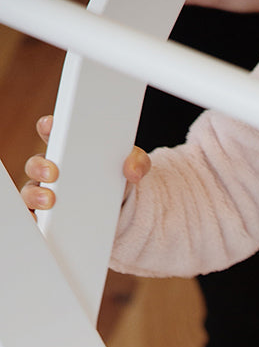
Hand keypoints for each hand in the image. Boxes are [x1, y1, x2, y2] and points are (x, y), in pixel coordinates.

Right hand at [20, 115, 151, 214]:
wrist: (122, 210)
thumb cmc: (119, 179)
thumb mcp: (133, 166)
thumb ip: (137, 162)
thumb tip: (133, 171)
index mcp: (69, 151)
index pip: (53, 134)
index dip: (49, 127)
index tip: (51, 126)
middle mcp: (53, 170)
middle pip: (37, 164)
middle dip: (40, 166)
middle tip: (52, 173)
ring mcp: (48, 192)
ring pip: (31, 190)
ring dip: (35, 194)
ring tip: (49, 201)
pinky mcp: (50, 215)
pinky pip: (34, 215)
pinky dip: (33, 218)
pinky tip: (37, 221)